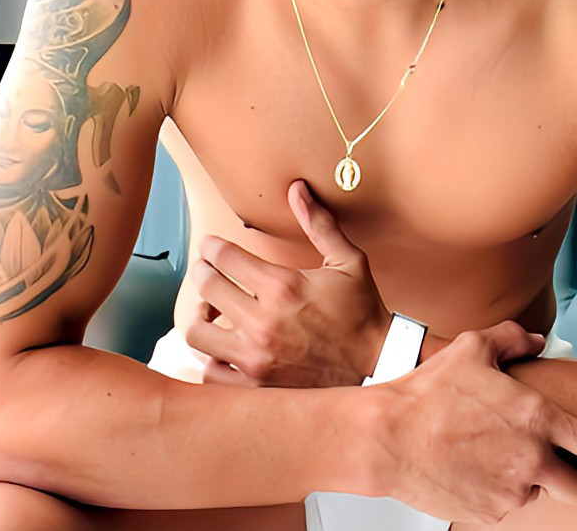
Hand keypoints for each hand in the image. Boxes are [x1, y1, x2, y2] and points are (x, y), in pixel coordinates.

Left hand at [185, 180, 390, 386]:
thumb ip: (318, 224)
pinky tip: (222, 347)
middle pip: (206, 287)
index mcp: (282, 286)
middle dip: (202, 271)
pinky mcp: (257, 387)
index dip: (212, 246)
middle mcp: (263, 321)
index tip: (210, 245)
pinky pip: (211, 373)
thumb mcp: (347, 261)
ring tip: (210, 310)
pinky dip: (211, 358)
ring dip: (200, 316)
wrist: (378, 366)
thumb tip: (297, 189)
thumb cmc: (362, 312)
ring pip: (198, 332)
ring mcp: (256, 358)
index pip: (224, 257)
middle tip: (205, 269)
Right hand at [375, 322, 576, 523]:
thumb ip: (512, 340)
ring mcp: (512, 491)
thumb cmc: (428, 391)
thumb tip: (535, 339)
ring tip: (489, 454)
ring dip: (526, 479)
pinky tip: (471, 467)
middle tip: (534, 452)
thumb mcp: (471, 348)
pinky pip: (508, 507)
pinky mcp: (490, 514)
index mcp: (536, 416)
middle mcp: (532, 458)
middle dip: (565, 474)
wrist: (388, 437)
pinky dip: (497, 491)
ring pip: (539, 493)